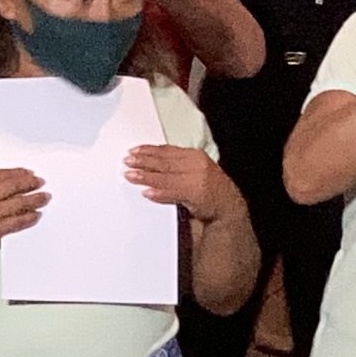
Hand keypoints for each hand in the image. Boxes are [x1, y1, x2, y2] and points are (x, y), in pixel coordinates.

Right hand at [0, 167, 47, 251]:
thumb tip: (5, 185)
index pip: (3, 174)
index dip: (18, 172)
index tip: (28, 172)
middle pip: (14, 186)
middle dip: (30, 183)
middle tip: (41, 182)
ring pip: (20, 203)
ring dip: (35, 199)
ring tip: (45, 197)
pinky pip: (17, 222)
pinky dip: (29, 218)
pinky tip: (37, 215)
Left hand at [126, 144, 243, 217]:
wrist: (228, 206)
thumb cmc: (208, 189)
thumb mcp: (194, 170)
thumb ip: (176, 165)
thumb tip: (150, 162)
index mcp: (195, 155)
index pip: (168, 150)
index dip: (149, 150)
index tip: (134, 150)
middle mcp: (196, 164)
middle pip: (164, 161)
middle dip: (143, 161)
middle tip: (127, 161)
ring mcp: (197, 178)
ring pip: (166, 176)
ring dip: (146, 176)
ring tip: (130, 175)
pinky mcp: (196, 193)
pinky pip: (173, 192)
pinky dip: (159, 193)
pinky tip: (147, 193)